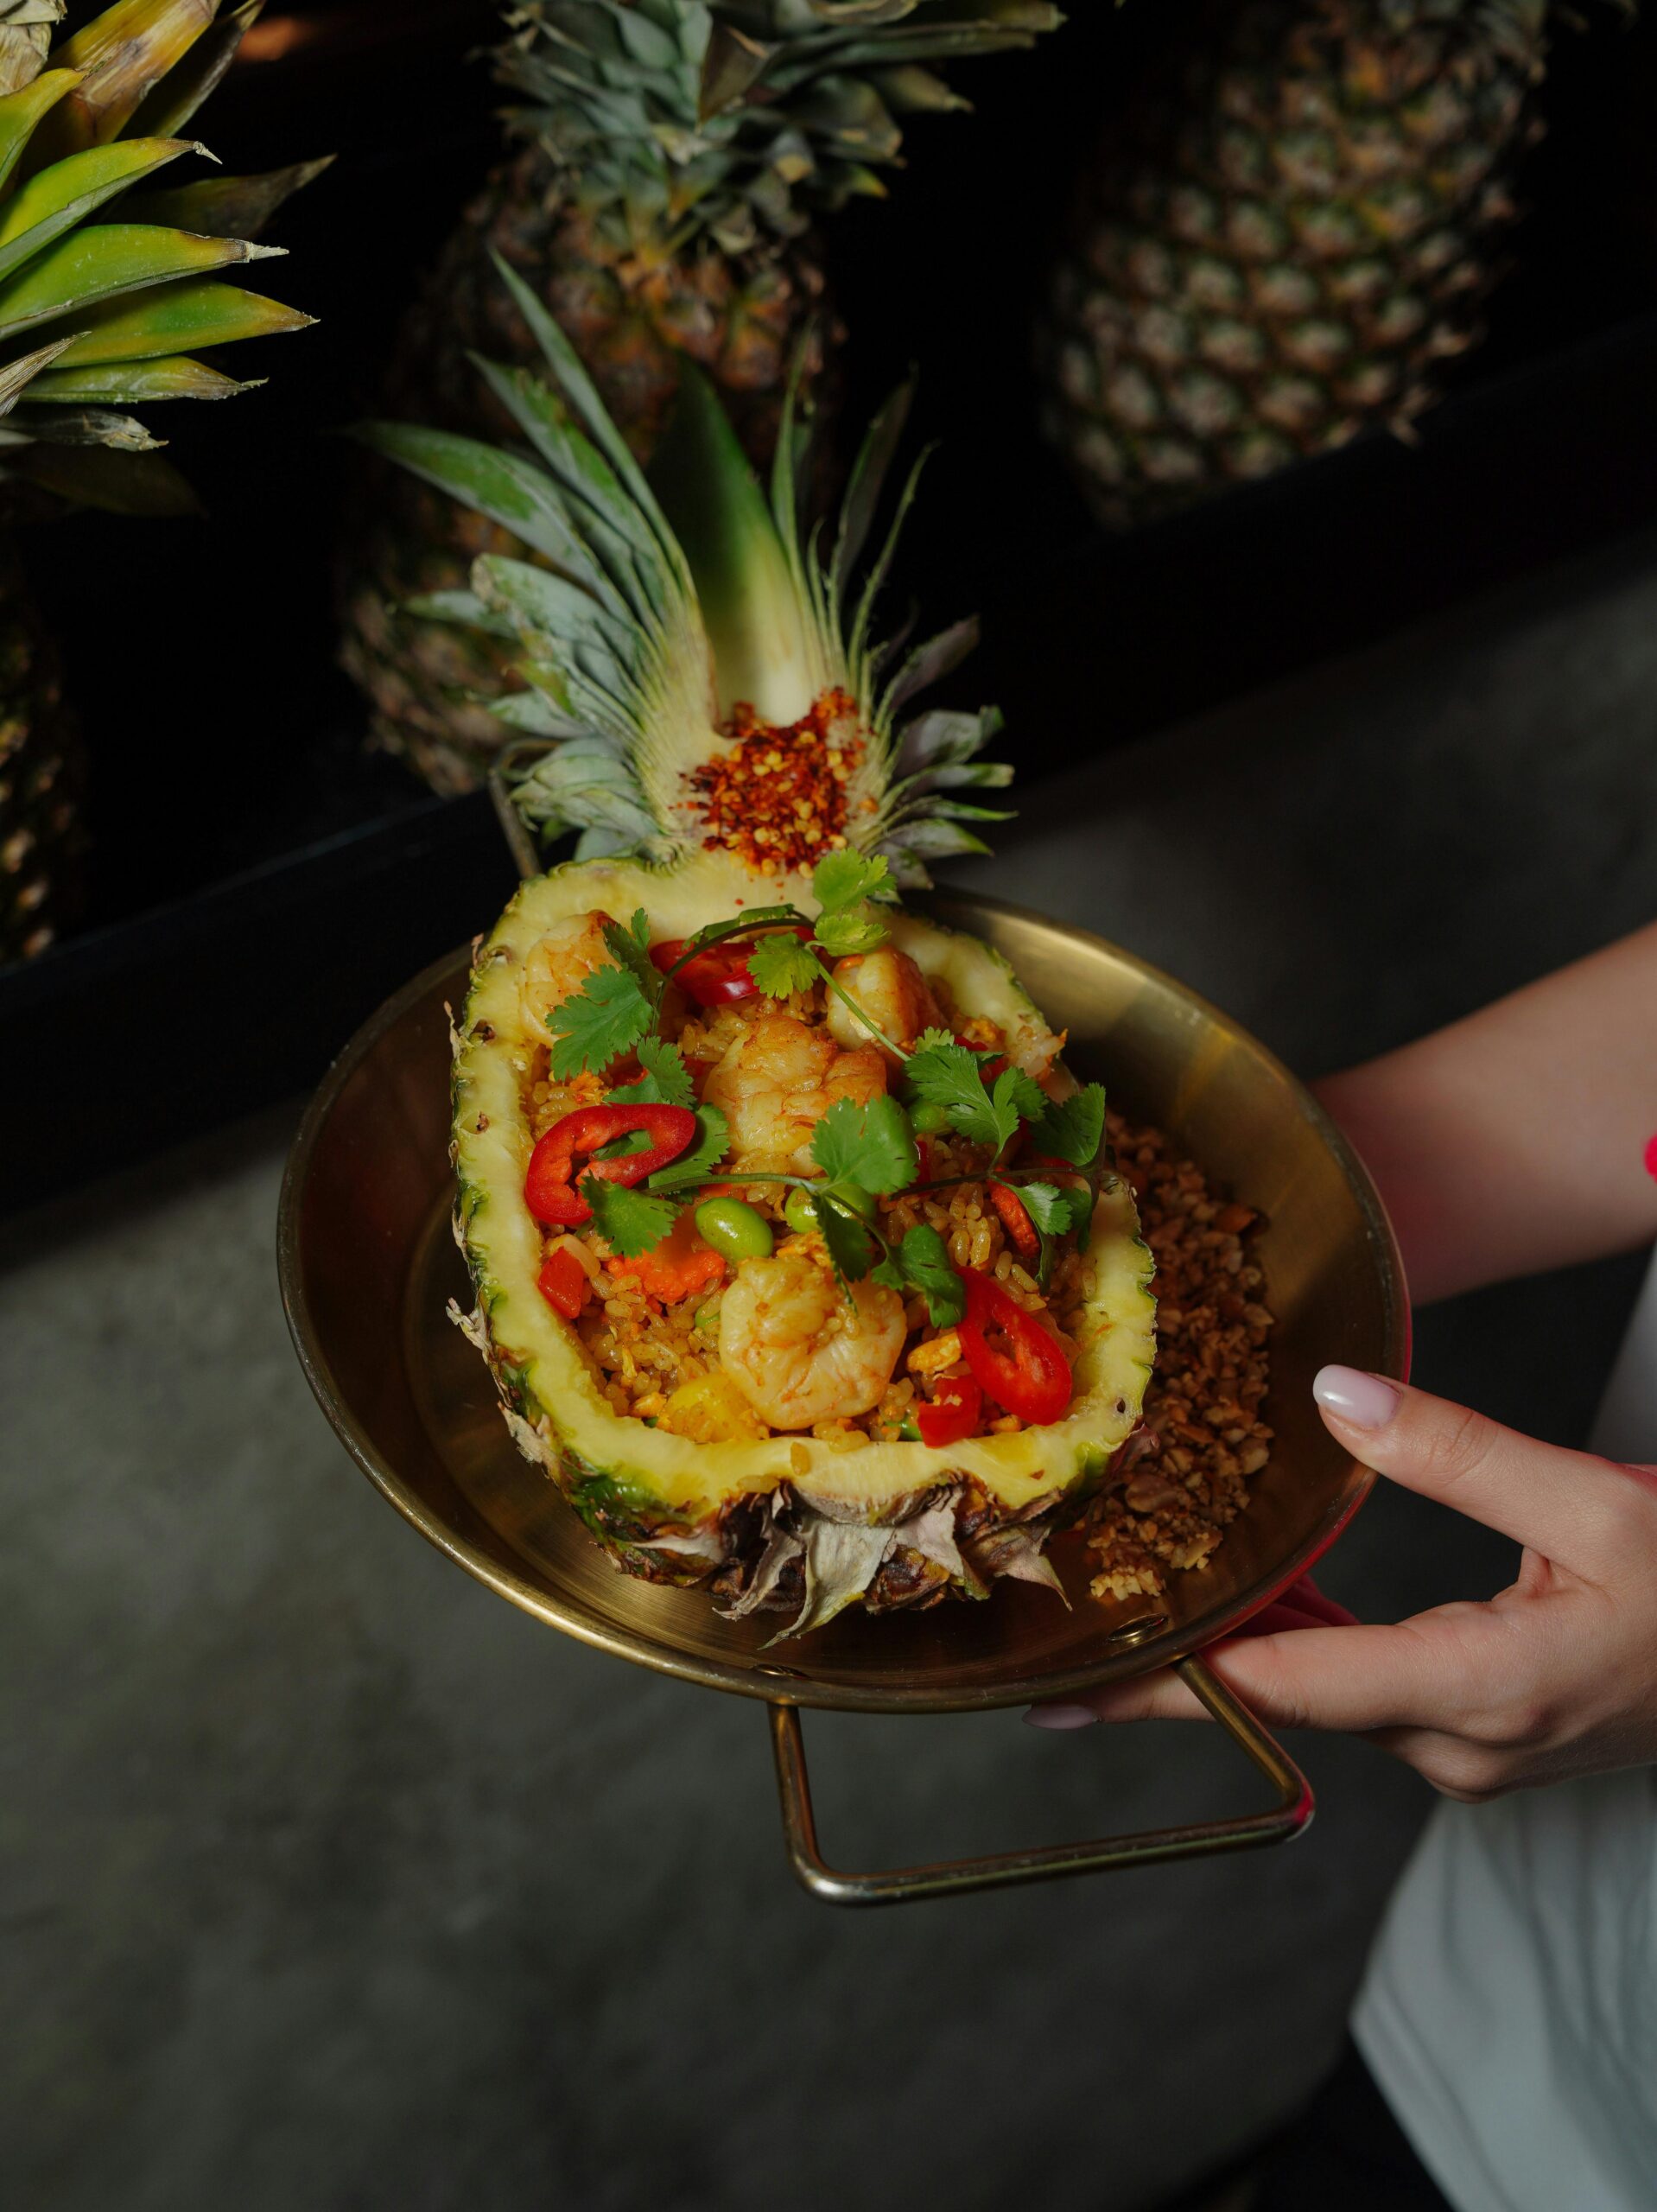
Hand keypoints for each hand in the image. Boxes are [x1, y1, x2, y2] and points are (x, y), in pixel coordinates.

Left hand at [1029, 1367, 1656, 1801]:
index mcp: (1482, 1691)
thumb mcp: (1596, 1505)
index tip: (1086, 1674)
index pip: (1295, 1687)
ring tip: (1124, 1619)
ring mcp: (1470, 1746)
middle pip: (1283, 1704)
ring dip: (1228, 1660)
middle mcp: (1461, 1741)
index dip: (1181, 1676)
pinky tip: (1253, 1594)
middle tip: (1057, 1670)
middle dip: (1170, 1682)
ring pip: (1318, 1698)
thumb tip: (1334, 1398)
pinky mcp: (1479, 1728)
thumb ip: (1459, 1452)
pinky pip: (1362, 1687)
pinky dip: (1298, 1644)